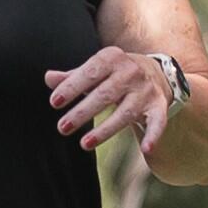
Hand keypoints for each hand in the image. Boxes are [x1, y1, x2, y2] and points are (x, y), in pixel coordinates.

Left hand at [47, 47, 172, 154]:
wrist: (156, 71)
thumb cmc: (114, 73)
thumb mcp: (94, 69)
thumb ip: (72, 76)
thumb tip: (49, 78)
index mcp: (112, 58)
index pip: (89, 73)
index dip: (71, 87)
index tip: (54, 103)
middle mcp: (131, 72)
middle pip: (105, 95)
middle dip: (82, 112)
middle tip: (62, 127)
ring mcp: (146, 90)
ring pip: (126, 112)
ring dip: (105, 130)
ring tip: (84, 143)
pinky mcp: (158, 105)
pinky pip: (158, 122)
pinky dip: (153, 135)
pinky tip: (146, 149)